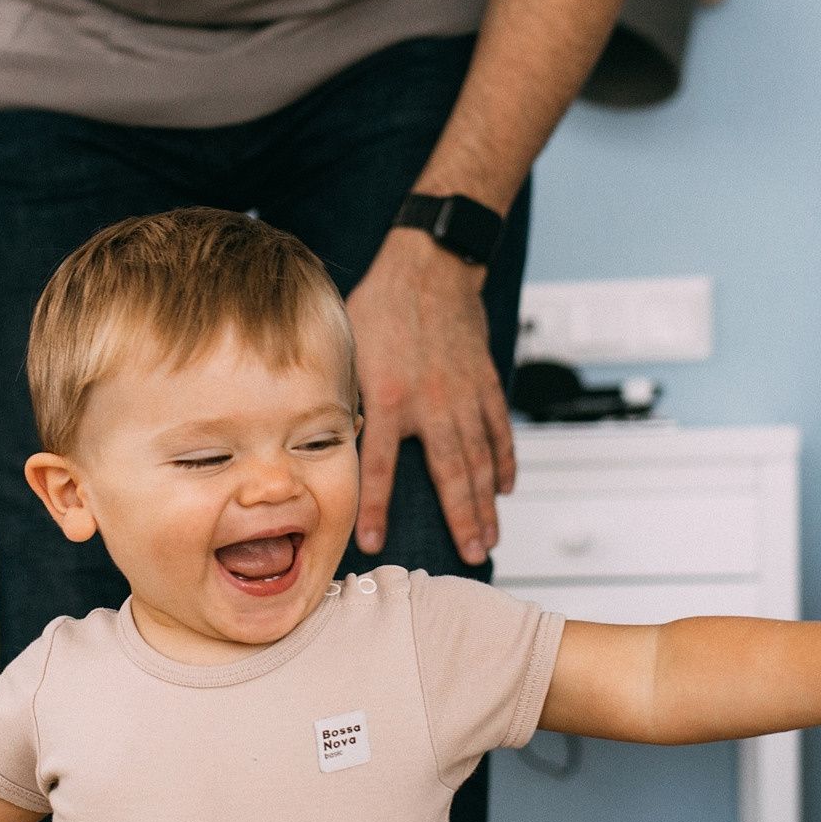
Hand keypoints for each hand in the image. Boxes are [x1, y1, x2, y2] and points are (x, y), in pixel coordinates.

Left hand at [347, 227, 514, 562]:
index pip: (379, 467)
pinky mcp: (484, 383)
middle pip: (450, 475)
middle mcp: (431, 403)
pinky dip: (504, 461)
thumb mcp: (347, 349)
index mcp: (388, 398)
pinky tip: (505, 487)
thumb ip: (340, 397)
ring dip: (486, 504)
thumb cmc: (382, 303)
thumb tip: (315, 436)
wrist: (431, 265)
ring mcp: (463, 395)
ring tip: (489, 537)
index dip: (375, 508)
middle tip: (470, 557)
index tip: (372, 542)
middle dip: (460, 520)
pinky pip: (498, 430)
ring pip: (479, 460)